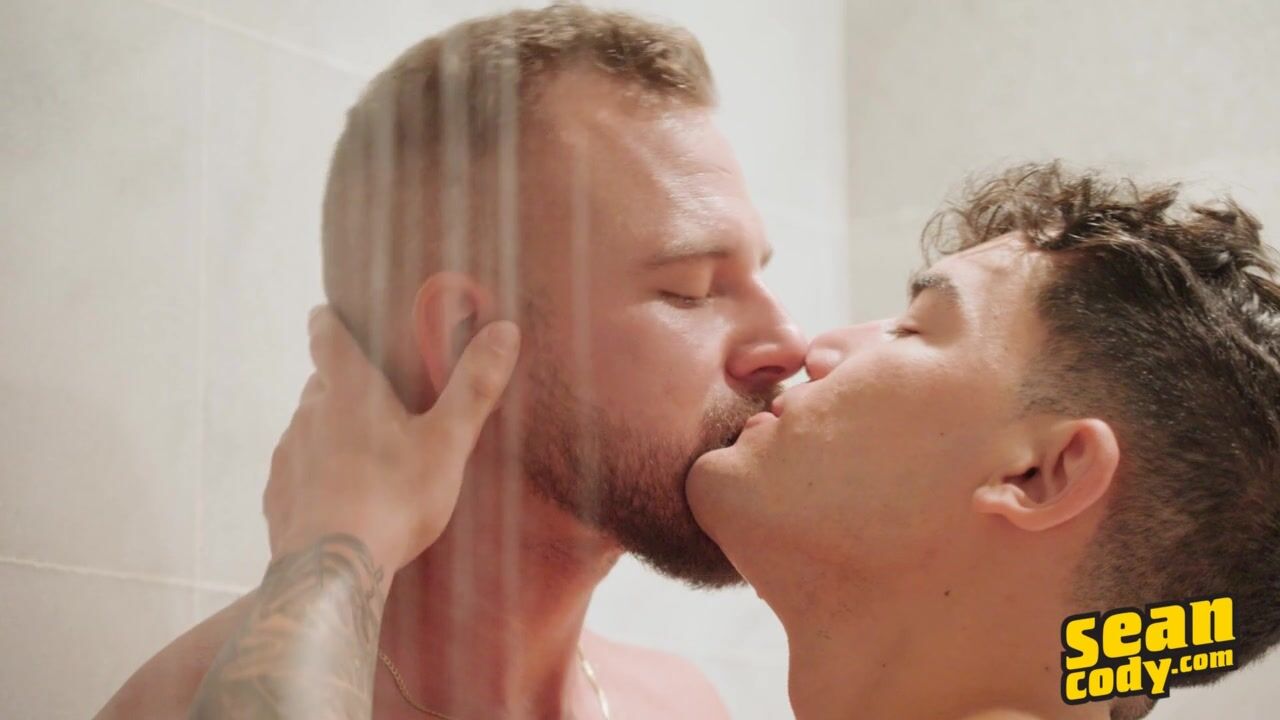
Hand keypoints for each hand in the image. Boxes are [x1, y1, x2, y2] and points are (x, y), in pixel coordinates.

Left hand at [263, 306, 519, 573]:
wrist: (334, 569)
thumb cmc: (396, 499)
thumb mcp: (448, 442)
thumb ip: (474, 386)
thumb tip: (504, 330)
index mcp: (349, 391)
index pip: (326, 338)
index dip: (328, 322)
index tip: (327, 313)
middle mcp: (309, 413)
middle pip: (321, 385)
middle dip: (345, 388)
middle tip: (379, 404)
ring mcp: (288, 455)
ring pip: (308, 428)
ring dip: (330, 433)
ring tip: (365, 461)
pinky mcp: (276, 495)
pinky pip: (296, 472)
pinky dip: (315, 475)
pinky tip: (340, 499)